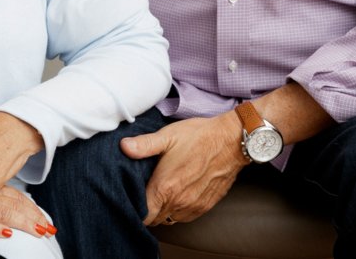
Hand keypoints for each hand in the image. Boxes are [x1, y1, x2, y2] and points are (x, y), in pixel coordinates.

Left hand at [120, 111, 247, 225]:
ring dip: (164, 211)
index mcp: (165, 187)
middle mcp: (179, 202)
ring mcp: (194, 206)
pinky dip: (179, 210)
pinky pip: (186, 216)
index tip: (133, 197)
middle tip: (145, 192)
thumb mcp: (168, 136)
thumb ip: (143, 145)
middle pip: (156, 219)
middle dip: (148, 210)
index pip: (143, 214)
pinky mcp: (206, 205)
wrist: (232, 140)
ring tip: (161, 193)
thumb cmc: (199, 136)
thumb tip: (124, 146)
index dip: (135, 208)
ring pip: (170, 219)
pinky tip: (178, 194)